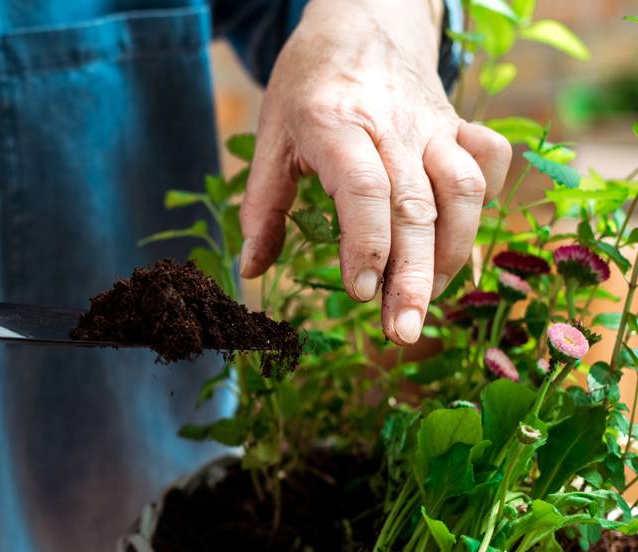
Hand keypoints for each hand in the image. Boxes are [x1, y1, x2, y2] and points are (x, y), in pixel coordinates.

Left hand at [239, 0, 511, 344]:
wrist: (361, 20)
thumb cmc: (309, 84)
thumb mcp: (272, 136)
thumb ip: (262, 206)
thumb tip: (252, 270)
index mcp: (336, 125)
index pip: (365, 192)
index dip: (366, 247)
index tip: (358, 294)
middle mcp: (393, 127)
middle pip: (416, 207)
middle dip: (413, 277)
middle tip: (402, 331)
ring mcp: (433, 126)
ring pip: (463, 191)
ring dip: (452, 253)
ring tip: (426, 299)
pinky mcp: (459, 125)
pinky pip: (490, 162)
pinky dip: (486, 203)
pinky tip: (459, 238)